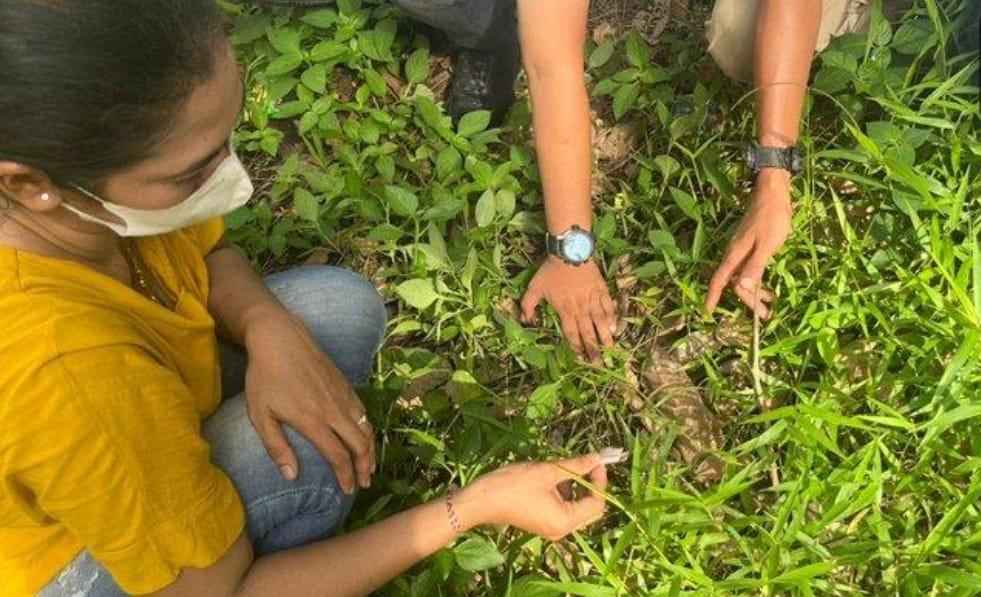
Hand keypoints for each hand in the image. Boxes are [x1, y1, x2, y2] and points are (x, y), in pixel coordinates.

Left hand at [242, 305, 373, 492]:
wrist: (280, 337)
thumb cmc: (264, 376)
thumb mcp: (260, 414)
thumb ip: (276, 447)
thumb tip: (292, 476)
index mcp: (313, 421)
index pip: (338, 456)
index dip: (346, 476)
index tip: (348, 490)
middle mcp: (334, 410)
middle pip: (360, 445)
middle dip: (365, 467)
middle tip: (365, 483)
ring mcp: (342, 396)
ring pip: (366, 428)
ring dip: (370, 449)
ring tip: (369, 465)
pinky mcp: (345, 384)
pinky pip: (363, 411)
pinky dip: (368, 428)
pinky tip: (364, 435)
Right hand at [459, 454, 607, 540]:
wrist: (482, 500)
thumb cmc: (514, 485)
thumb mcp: (547, 471)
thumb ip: (575, 466)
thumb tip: (597, 458)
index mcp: (566, 521)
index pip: (597, 503)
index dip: (600, 480)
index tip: (596, 460)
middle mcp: (562, 530)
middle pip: (590, 509)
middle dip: (591, 485)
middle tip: (588, 463)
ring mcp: (552, 529)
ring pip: (577, 509)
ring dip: (577, 488)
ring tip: (565, 467)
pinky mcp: (543, 523)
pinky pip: (564, 510)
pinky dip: (565, 494)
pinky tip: (553, 477)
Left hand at [521, 256, 616, 361]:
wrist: (569, 251)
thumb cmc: (551, 271)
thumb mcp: (534, 288)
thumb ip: (528, 305)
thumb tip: (524, 320)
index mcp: (564, 311)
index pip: (571, 334)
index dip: (576, 348)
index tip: (581, 359)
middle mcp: (580, 309)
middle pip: (588, 333)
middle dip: (593, 350)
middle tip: (599, 364)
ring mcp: (592, 300)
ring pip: (600, 322)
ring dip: (605, 337)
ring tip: (610, 350)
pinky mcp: (601, 290)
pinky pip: (608, 307)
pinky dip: (612, 317)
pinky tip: (615, 327)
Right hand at [706, 169, 793, 319]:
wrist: (773, 192)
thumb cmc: (772, 217)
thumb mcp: (767, 243)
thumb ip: (754, 265)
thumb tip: (741, 287)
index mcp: (735, 254)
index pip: (720, 280)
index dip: (713, 297)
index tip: (708, 313)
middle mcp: (734, 254)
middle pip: (734, 283)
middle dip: (747, 301)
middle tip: (765, 315)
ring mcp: (741, 249)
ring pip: (742, 277)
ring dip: (754, 292)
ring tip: (770, 304)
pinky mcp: (750, 245)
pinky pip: (748, 269)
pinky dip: (756, 281)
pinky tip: (767, 285)